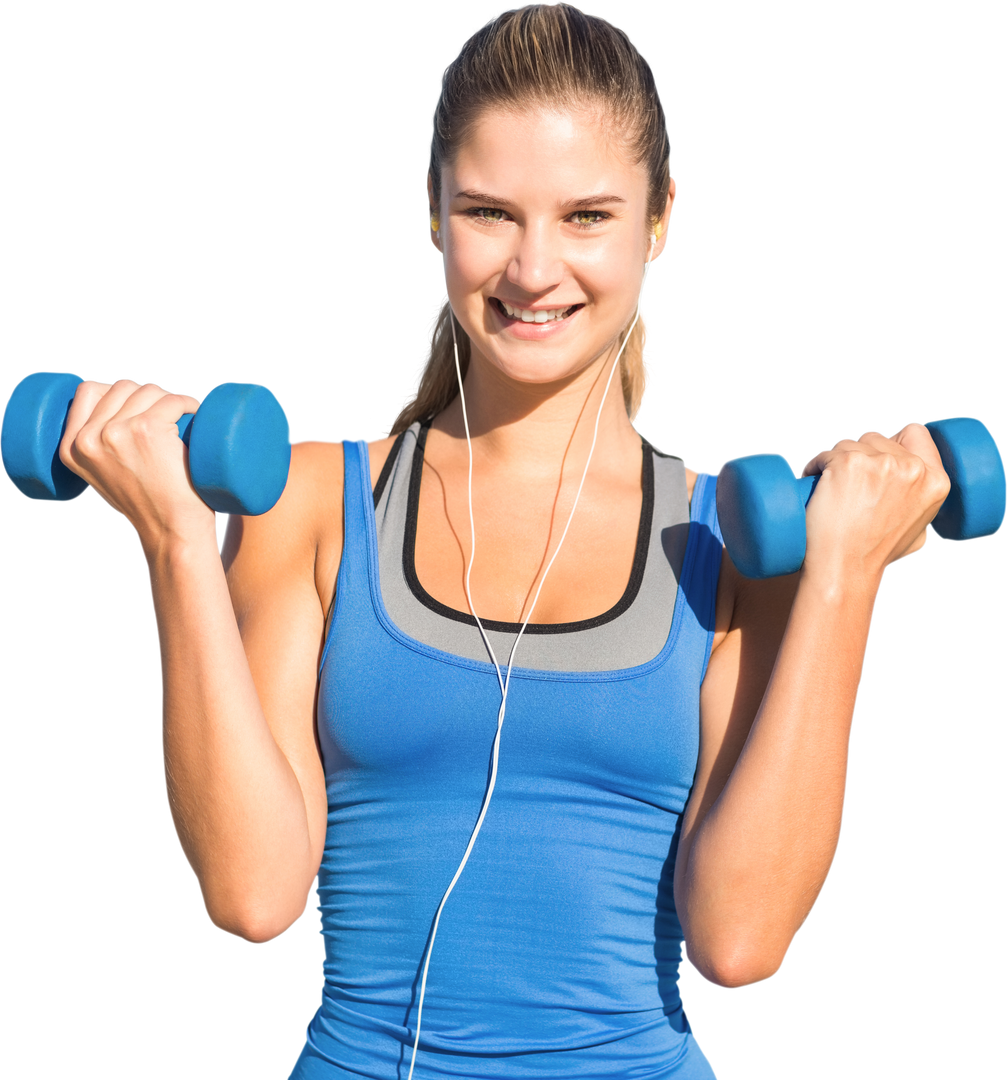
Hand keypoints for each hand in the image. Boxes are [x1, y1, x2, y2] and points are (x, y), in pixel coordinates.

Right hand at [58, 376, 219, 553]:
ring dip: (170, 399)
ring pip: (148, 390)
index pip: (88, 390)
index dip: (118, 389)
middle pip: (122, 386)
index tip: (141, 402)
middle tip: (168, 414)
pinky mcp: (147, 429)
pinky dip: (188, 403)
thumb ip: (96, 449)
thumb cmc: (147, 506)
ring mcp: (116, 432)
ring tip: (184, 417)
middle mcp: (88, 438)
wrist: (171, 532)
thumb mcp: (103, 476)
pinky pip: (172, 400)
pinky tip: (195, 412)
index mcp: (71, 448)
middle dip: (149, 395)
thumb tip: (107, 412)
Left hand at [798, 422, 951, 586]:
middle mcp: (911, 468)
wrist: (846, 568)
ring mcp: (879, 463)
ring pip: (849, 443)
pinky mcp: (847, 462)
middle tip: (847, 485)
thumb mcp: (918, 534)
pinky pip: (825, 453)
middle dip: (859, 455)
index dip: (892, 442)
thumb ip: (921, 509)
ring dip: (836, 460)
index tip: (874, 457)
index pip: (915, 432)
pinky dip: (816, 466)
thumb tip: (912, 496)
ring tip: (830, 489)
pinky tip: (814, 483)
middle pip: (876, 438)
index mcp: (934, 481)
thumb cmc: (875, 556)